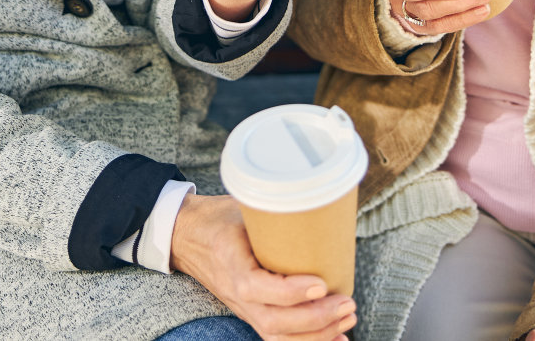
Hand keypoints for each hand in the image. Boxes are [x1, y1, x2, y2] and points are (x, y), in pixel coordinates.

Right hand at [170, 193, 356, 340]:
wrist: (187, 235)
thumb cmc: (218, 217)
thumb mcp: (242, 207)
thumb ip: (274, 214)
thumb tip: (319, 207)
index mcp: (229, 262)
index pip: (257, 288)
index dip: (292, 292)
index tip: (322, 283)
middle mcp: (235, 292)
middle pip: (273, 322)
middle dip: (316, 319)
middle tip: (347, 303)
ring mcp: (242, 307)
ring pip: (277, 336)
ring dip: (317, 334)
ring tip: (347, 319)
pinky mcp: (251, 312)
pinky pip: (277, 337)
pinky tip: (336, 339)